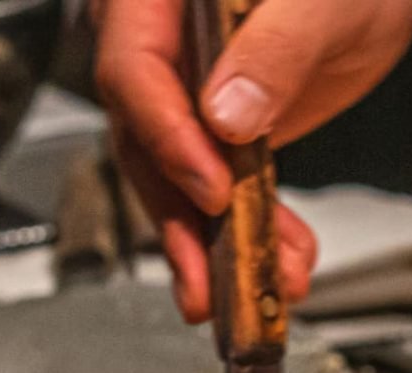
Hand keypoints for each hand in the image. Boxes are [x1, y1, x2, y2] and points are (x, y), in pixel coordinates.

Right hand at [95, 0, 411, 320]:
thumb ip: (274, 46)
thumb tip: (227, 114)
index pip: (134, 69)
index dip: (167, 136)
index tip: (211, 187)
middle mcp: (158, 44)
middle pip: (145, 140)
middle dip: (182, 218)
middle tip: (210, 279)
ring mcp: (184, 94)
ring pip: (177, 180)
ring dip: (215, 243)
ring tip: (251, 290)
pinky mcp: (218, 134)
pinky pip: (218, 189)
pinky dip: (248, 232)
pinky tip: (277, 265)